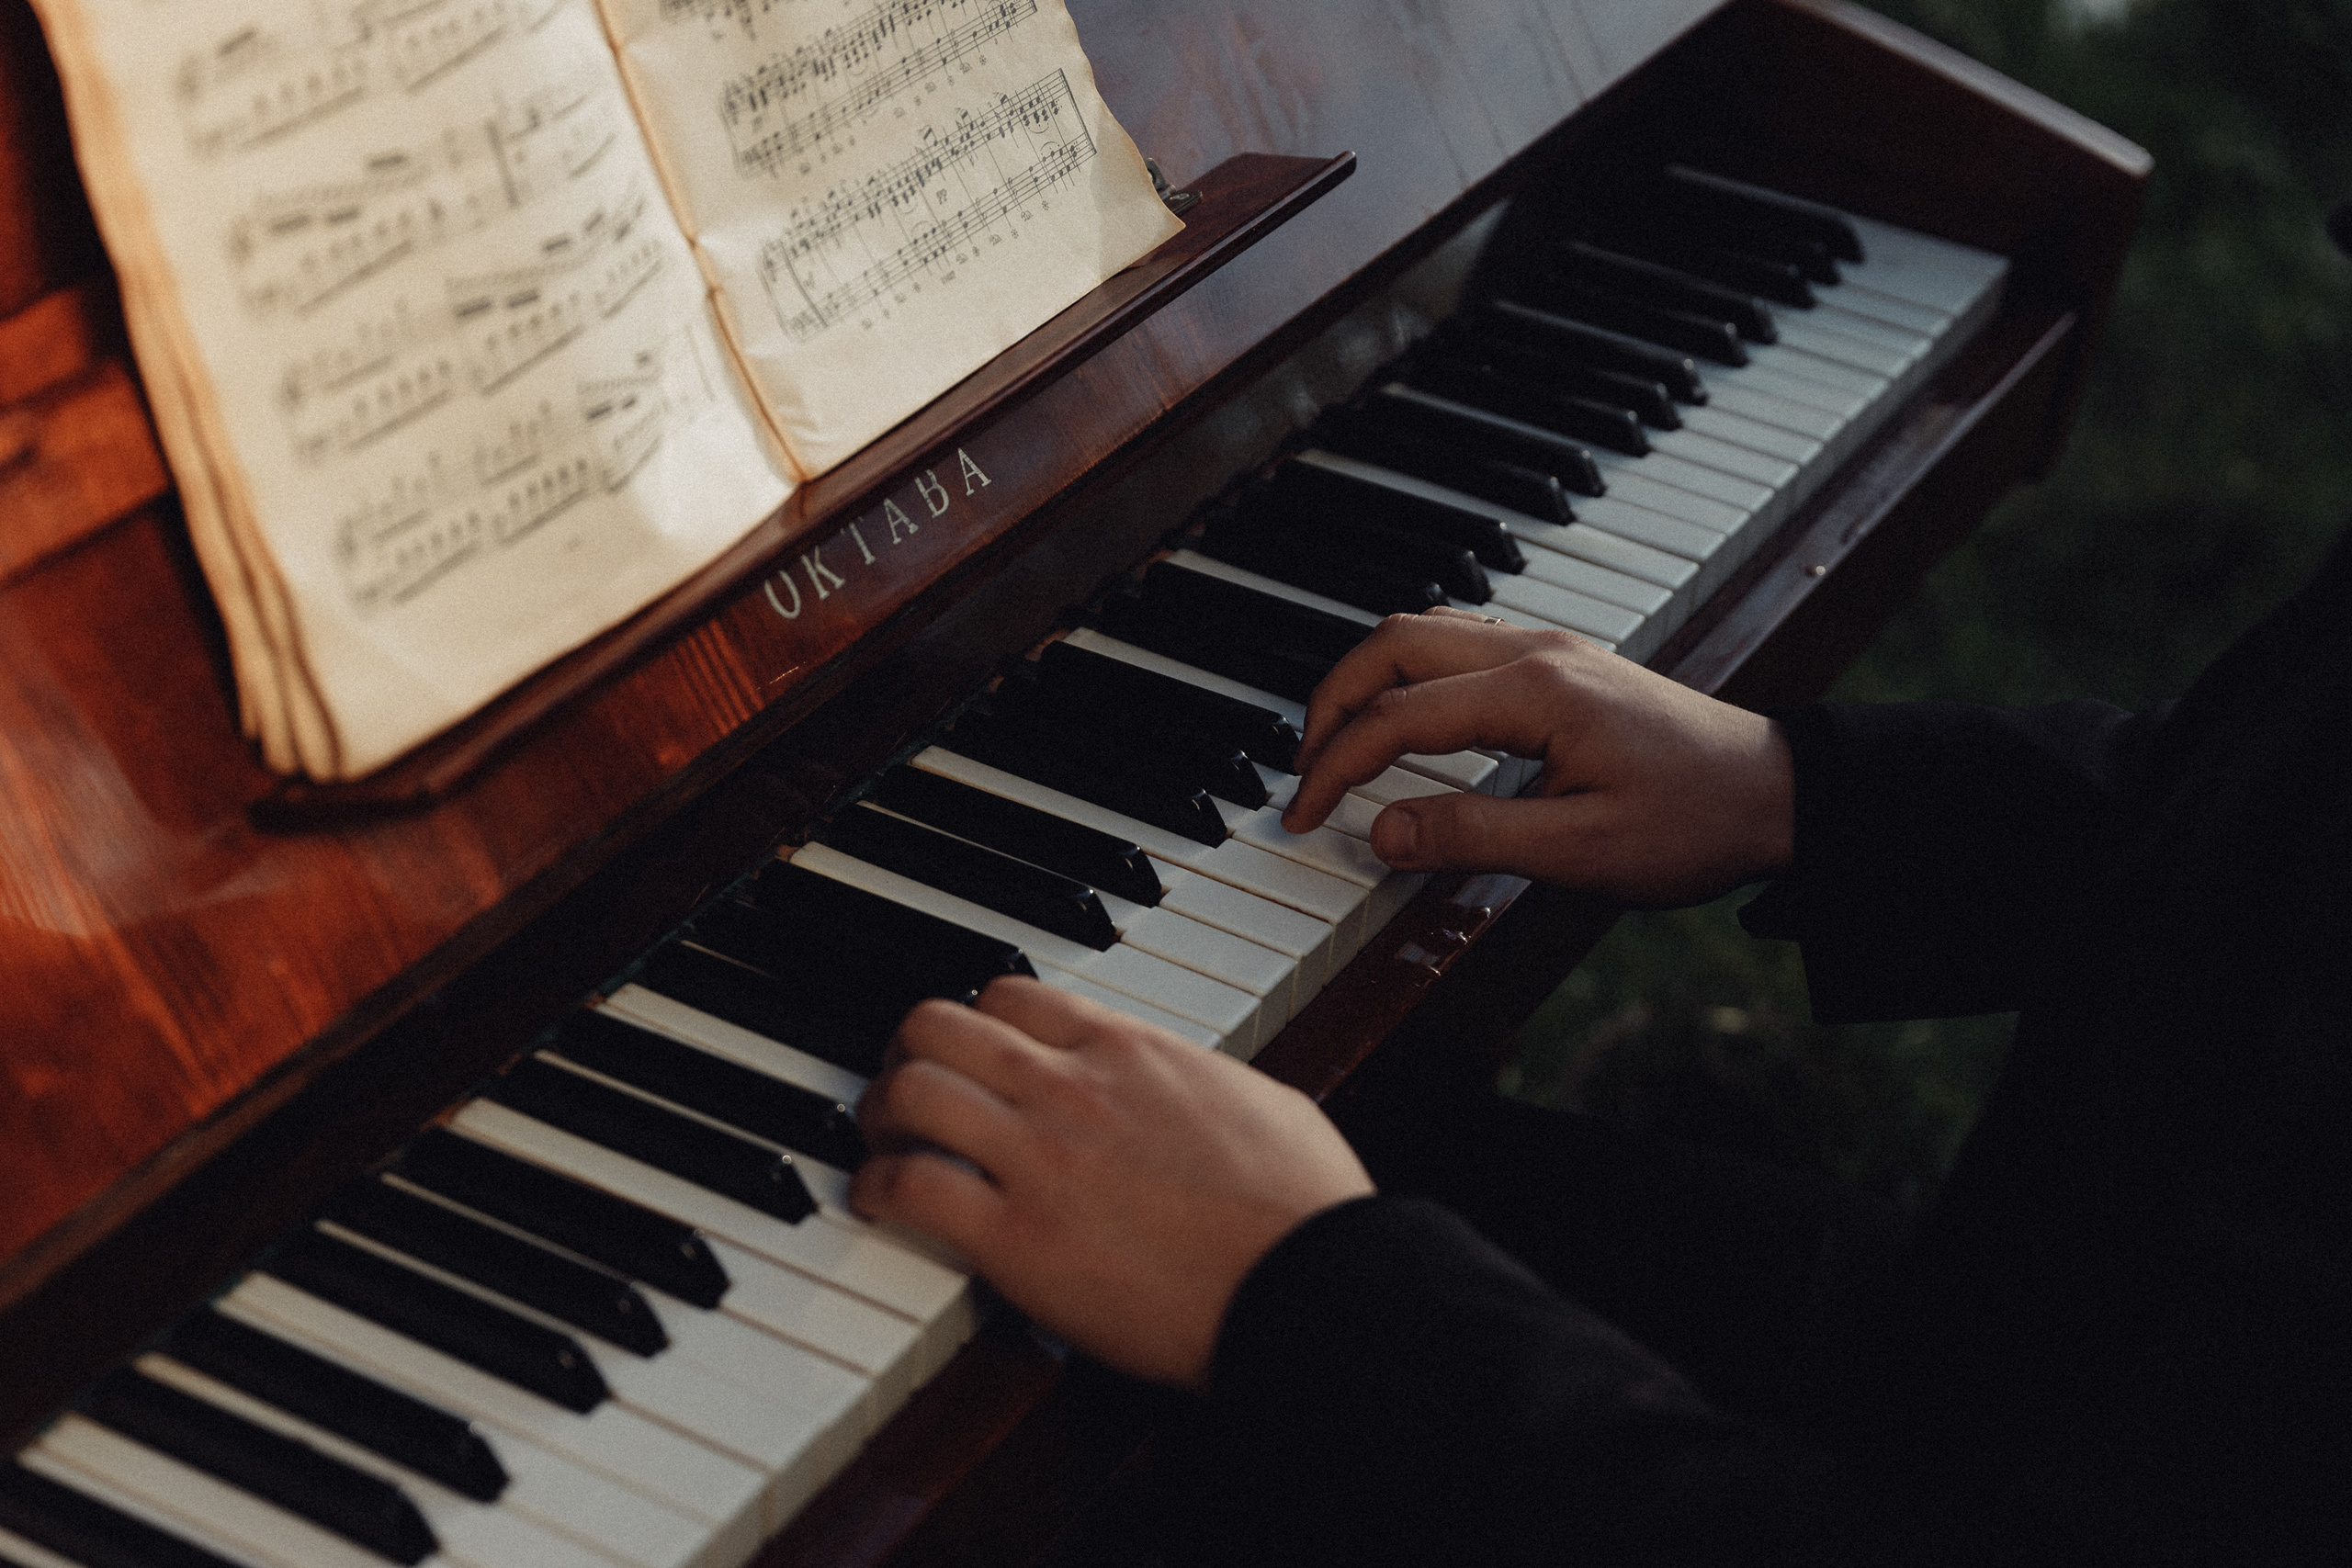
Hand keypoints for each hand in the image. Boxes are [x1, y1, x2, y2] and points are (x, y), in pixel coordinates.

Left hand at [850, 977, 1373, 1387]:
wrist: (1309, 1286)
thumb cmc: (1305, 1210)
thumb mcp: (1260, 1104)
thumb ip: (1203, 1084)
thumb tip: (1201, 1090)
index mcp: (1131, 1050)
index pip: (1010, 993)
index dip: (972, 1021)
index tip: (964, 1051)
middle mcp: (1072, 1086)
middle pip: (939, 1024)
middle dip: (906, 1052)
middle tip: (901, 1087)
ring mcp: (1040, 1157)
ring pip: (910, 1089)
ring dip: (878, 1113)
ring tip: (878, 1142)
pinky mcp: (1016, 1238)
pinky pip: (910, 1185)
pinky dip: (876, 1187)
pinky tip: (877, 1202)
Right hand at [1279, 608, 1793, 905]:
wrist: (1779, 792)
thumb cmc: (1695, 823)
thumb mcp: (1582, 853)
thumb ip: (1474, 839)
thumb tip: (1382, 833)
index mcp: (1536, 693)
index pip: (1398, 716)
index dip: (1337, 766)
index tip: (1303, 815)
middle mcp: (1537, 652)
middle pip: (1393, 643)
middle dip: (1330, 702)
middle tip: (1301, 769)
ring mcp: (1551, 649)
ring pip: (1422, 632)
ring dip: (1367, 680)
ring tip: (1338, 744)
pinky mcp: (1562, 663)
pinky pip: (1459, 644)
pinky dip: (1409, 675)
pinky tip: (1403, 720)